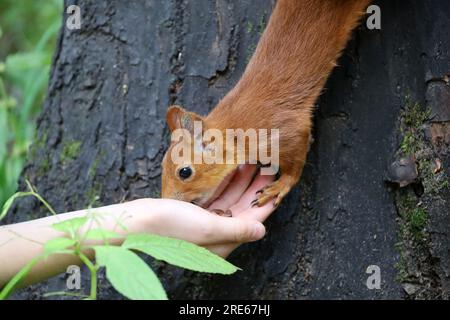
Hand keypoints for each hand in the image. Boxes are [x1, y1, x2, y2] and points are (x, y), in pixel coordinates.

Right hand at [147, 165, 274, 256]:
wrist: (136, 222)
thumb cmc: (170, 227)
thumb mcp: (208, 228)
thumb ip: (237, 228)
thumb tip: (262, 231)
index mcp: (223, 242)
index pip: (253, 221)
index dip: (266, 201)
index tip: (277, 181)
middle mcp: (216, 234)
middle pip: (243, 208)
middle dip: (255, 188)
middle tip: (266, 165)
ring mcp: (205, 223)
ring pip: (230, 200)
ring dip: (241, 182)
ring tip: (251, 161)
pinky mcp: (194, 213)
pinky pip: (216, 196)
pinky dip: (224, 183)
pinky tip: (230, 168)